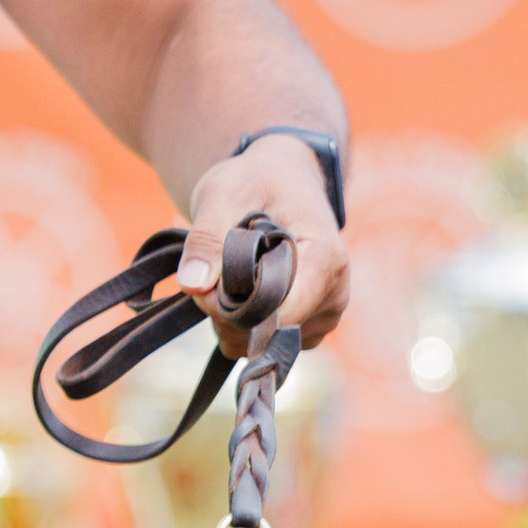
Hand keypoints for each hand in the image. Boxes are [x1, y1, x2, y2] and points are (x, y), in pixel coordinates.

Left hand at [177, 137, 349, 357]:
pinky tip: (239, 289)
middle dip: (225, 311)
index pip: (282, 315)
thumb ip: (207, 237)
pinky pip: (258, 346)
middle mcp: (334, 295)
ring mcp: (322, 317)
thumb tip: (193, 284)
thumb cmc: (257, 181)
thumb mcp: (224, 193)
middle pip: (267, 333)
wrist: (281, 181)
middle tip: (211, 269)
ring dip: (228, 319)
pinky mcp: (306, 330)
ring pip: (258, 345)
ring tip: (229, 273)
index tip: (208, 282)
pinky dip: (236, 325)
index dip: (234, 309)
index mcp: (327, 260)